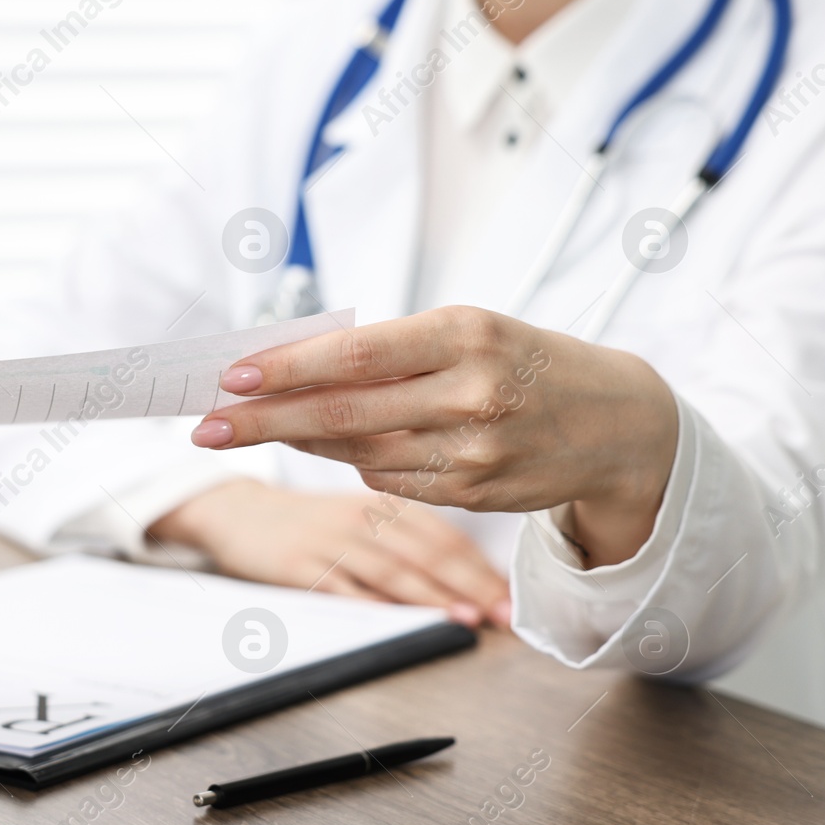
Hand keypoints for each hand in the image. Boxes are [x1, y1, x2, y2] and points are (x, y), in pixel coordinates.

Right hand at [149, 480, 509, 626]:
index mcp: (382, 502)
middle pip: (427, 551)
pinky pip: (345, 587)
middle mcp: (362, 516)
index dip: (482, 567)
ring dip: (434, 596)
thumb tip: (467, 578)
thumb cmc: (304, 522)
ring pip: (392, 569)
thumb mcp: (357, 514)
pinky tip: (402, 619)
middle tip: (504, 614)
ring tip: (468, 618)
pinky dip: (377, 605)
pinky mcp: (299, 563)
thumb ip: (405, 535)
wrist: (234, 515)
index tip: (510, 598)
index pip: (444, 533)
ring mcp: (330, 539)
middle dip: (472, 585)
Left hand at [189, 307, 678, 567]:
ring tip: (259, 424)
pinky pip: (389, 481)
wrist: (619, 423)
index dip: (287, 368)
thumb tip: (290, 369)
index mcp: (464, 334)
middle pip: (343, 413)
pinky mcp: (474, 492)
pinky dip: (355, 461)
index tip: (230, 376)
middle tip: (205, 425)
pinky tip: (338, 444)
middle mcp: (470, 393)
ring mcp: (474, 450)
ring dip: (302, 441)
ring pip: (358, 453)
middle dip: (263, 421)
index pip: (355, 355)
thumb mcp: (466, 332)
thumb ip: (389, 352)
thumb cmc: (526, 360)